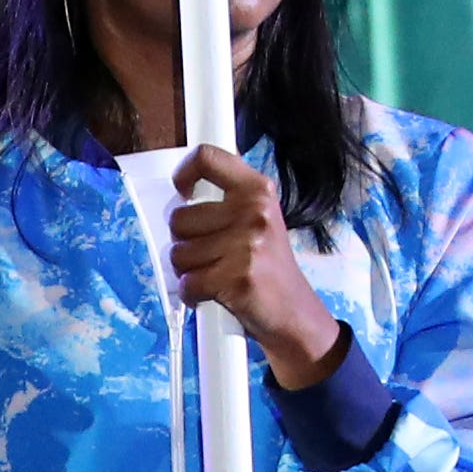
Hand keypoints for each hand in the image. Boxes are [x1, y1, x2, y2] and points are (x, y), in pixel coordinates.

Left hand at [171, 149, 343, 388]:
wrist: (295, 313)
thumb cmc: (268, 266)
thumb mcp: (257, 220)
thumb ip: (225, 202)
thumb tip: (177, 198)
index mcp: (257, 190)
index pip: (208, 158)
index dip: (184, 172)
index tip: (182, 192)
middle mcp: (253, 211)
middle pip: (179, 217)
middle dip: (183, 242)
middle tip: (208, 254)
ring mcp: (247, 245)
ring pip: (178, 253)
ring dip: (187, 271)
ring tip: (213, 274)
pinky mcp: (237, 279)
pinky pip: (188, 283)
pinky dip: (192, 294)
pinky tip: (211, 294)